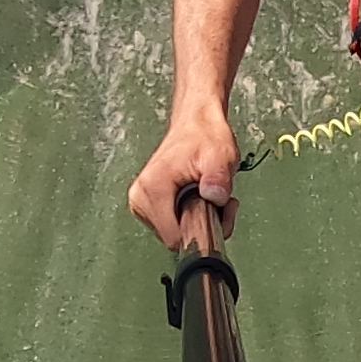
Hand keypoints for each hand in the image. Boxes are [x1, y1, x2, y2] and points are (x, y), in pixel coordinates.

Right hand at [129, 110, 241, 246]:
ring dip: (198, 220)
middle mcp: (140, 197)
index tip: (217, 211)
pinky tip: (198, 197)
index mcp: (153, 187)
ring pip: (175, 233)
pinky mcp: (147, 204)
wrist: (196, 124)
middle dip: (202, 224)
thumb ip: (217, 178)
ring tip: (207, 194)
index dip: (202, 230)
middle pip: (175, 237)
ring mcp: (141, 202)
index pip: (174, 237)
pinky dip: (190, 216)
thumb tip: (214, 196)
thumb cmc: (204, 136)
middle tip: (217, 200)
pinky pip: (172, 224)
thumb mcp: (219, 155)